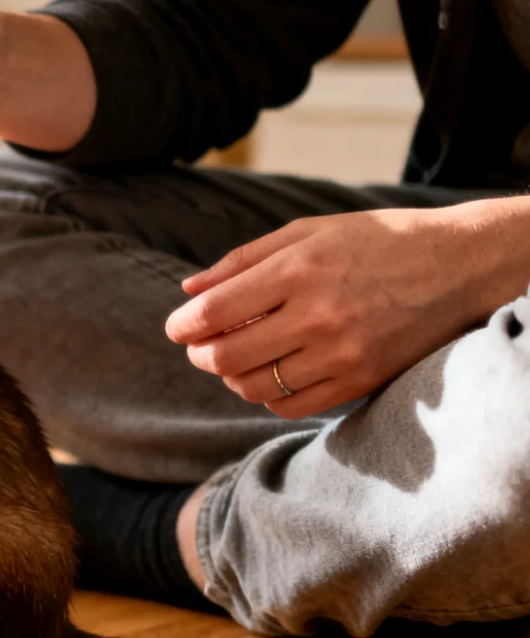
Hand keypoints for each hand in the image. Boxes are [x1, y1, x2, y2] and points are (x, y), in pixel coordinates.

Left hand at [165, 201, 529, 418]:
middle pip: (226, 357)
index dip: (182, 325)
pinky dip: (267, 395)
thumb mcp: (308, 231)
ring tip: (236, 358)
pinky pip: (290, 405)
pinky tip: (271, 374)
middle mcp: (319, 315)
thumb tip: (188, 291)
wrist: (459, 265)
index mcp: (299, 269)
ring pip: (254, 387)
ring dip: (231, 377)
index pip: (214, 312)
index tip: (178, 328)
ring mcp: (343, 353)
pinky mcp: (362, 381)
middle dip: (200, 355)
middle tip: (200, 347)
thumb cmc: (376, 241)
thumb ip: (242, 261)